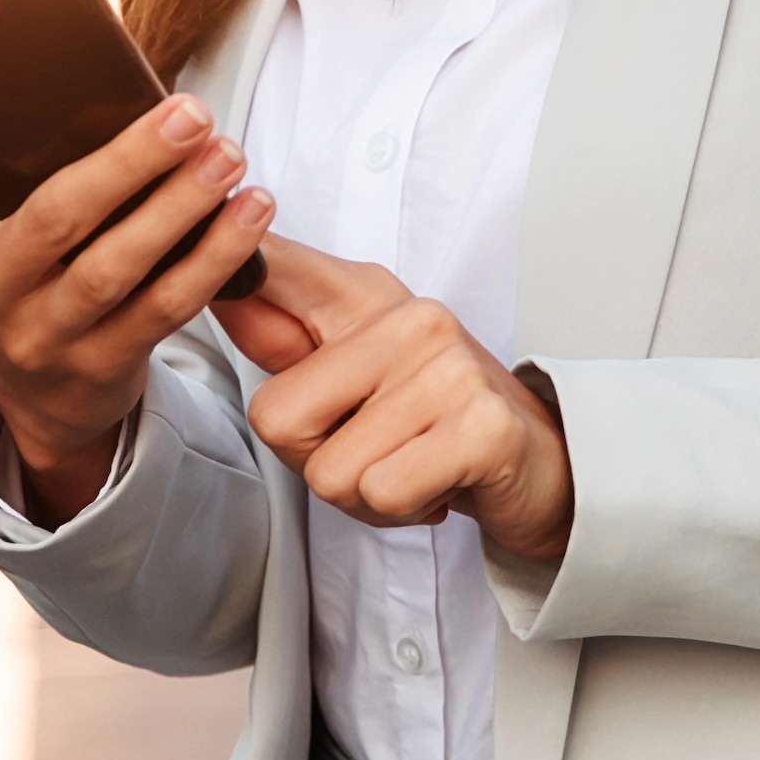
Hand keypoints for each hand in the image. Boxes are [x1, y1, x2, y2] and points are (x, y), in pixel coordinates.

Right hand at [0, 13, 272, 523]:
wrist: (36, 397)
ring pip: (116, 268)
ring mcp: (35, 338)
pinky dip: (214, 258)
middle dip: (128, 162)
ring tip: (228, 154)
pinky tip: (250, 211)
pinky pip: (164, 309)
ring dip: (181, 208)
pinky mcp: (96, 368)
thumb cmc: (5, 268)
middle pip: (53, 219)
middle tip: (192, 111)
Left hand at [215, 237, 574, 564]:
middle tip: (375, 450)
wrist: (545, 465)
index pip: (276, 268)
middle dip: (315, 461)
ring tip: (412, 467)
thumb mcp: (359, 368)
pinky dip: (402, 511)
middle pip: (277, 418)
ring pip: (329, 471)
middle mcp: (407, 318)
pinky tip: (437, 485)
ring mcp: (447, 367)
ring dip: (364, 496)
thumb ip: (287, 336)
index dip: (231, 266)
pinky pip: (381, 492)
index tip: (214, 248)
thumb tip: (219, 287)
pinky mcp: (479, 425)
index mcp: (365, 297)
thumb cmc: (437, 421)